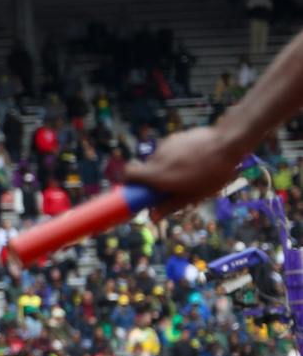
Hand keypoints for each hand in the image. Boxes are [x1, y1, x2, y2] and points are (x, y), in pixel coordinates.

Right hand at [124, 125, 247, 218]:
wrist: (228, 141)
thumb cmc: (212, 173)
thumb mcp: (193, 196)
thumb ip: (170, 206)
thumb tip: (152, 218)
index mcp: (156, 174)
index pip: (127, 174)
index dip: (126, 182)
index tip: (134, 190)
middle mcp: (157, 158)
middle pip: (144, 169)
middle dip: (151, 179)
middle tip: (168, 186)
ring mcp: (166, 146)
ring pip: (158, 160)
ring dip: (165, 168)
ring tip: (186, 172)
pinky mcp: (176, 137)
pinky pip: (169, 150)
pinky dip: (175, 157)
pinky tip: (193, 160)